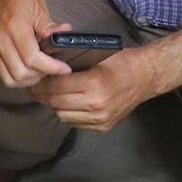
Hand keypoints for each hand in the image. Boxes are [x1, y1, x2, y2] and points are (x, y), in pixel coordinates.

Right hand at [0, 0, 72, 88]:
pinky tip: (31, 69)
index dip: (51, 67)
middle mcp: (1, 40)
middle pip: (21, 73)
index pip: (32, 58)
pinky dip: (19, 77)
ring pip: (10, 79)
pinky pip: (4, 74)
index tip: (64, 67)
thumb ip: (49, 25)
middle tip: (55, 68)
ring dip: (29, 80)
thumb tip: (65, 35)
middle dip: (41, 75)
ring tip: (43, 70)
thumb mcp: (38, 4)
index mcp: (14, 27)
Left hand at [30, 48, 159, 132]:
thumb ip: (73, 63)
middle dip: (44, 95)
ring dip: (55, 105)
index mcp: (94, 83)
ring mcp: (100, 118)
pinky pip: (75, 123)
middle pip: (57, 103)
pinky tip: (69, 102)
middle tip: (36, 87)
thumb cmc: (122, 61)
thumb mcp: (97, 55)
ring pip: (63, 115)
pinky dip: (68, 113)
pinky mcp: (103, 126)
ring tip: (51, 94)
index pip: (57, 87)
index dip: (42, 83)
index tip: (35, 78)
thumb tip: (48, 66)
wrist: (146, 77)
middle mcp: (96, 104)